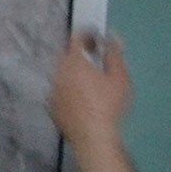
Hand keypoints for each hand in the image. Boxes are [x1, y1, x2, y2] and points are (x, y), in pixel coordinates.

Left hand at [49, 31, 131, 145]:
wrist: (93, 136)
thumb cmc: (109, 104)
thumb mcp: (119, 76)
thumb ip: (114, 53)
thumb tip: (112, 36)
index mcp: (73, 63)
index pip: (76, 39)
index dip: (87, 35)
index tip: (97, 38)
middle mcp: (58, 74)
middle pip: (66, 56)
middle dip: (79, 52)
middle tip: (94, 55)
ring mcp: (52, 92)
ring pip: (60, 74)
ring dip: (72, 71)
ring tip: (88, 77)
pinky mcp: (51, 108)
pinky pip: (58, 91)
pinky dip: (68, 88)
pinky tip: (80, 97)